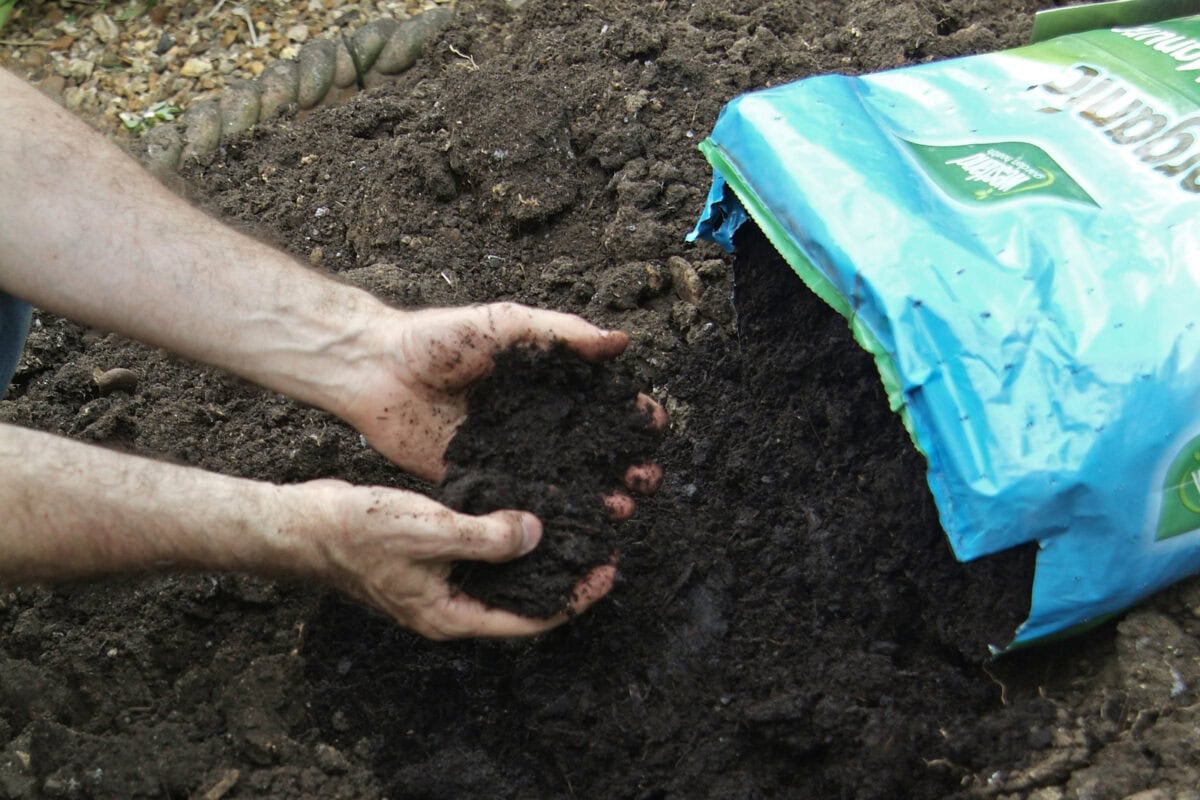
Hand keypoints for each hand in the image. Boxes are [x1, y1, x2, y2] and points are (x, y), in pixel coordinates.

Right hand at [290, 479, 615, 638]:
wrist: (304, 525)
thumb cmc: (358, 534)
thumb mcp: (431, 532)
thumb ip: (486, 537)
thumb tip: (537, 534)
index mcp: (452, 617)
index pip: (529, 620)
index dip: (573, 599)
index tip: (607, 572)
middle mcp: (450, 606)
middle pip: (522, 599)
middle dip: (562, 576)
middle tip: (601, 545)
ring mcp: (439, 583)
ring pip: (503, 574)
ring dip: (537, 553)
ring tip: (575, 525)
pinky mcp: (431, 556)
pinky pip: (481, 551)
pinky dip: (507, 535)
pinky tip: (526, 508)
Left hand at [343, 302, 665, 498]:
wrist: (376, 370)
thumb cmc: (438, 338)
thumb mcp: (504, 324)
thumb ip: (561, 332)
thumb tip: (620, 342)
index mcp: (543, 383)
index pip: (600, 400)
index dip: (630, 413)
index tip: (654, 425)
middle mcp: (532, 422)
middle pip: (590, 449)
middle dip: (624, 464)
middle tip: (645, 480)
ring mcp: (509, 455)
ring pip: (562, 483)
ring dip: (595, 497)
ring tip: (622, 509)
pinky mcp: (479, 481)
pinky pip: (518, 504)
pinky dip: (546, 520)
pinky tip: (571, 530)